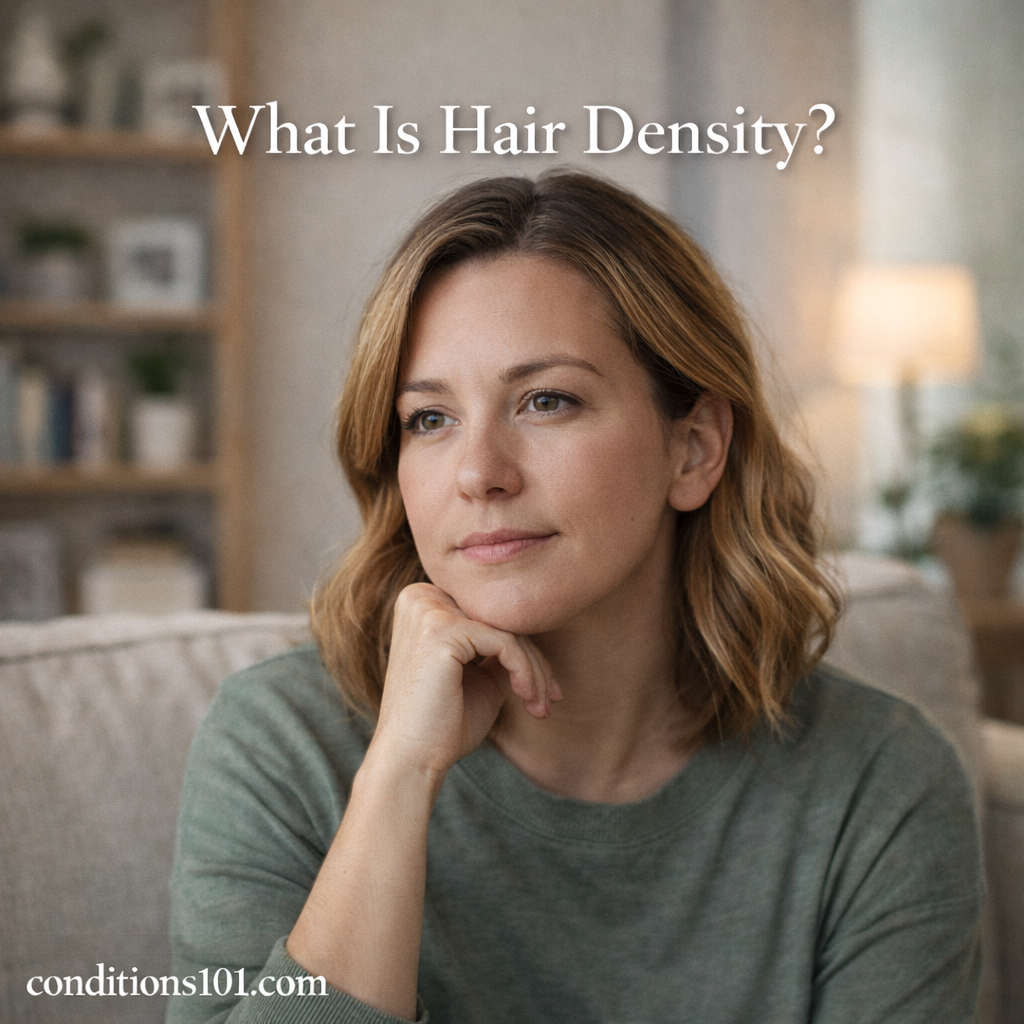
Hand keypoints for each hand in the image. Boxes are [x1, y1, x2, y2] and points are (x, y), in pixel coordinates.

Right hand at [372, 582, 560, 777]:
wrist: (412, 761)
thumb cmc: (444, 724)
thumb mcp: (480, 674)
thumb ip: (501, 646)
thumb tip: (537, 629)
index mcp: (424, 601)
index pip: (490, 617)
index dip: (524, 651)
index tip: (548, 687)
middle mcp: (422, 597)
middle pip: (500, 619)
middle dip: (535, 661)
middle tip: (552, 698)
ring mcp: (428, 610)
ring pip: (507, 629)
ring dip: (535, 670)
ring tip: (542, 706)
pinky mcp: (441, 630)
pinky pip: (505, 643)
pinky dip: (525, 672)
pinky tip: (528, 699)